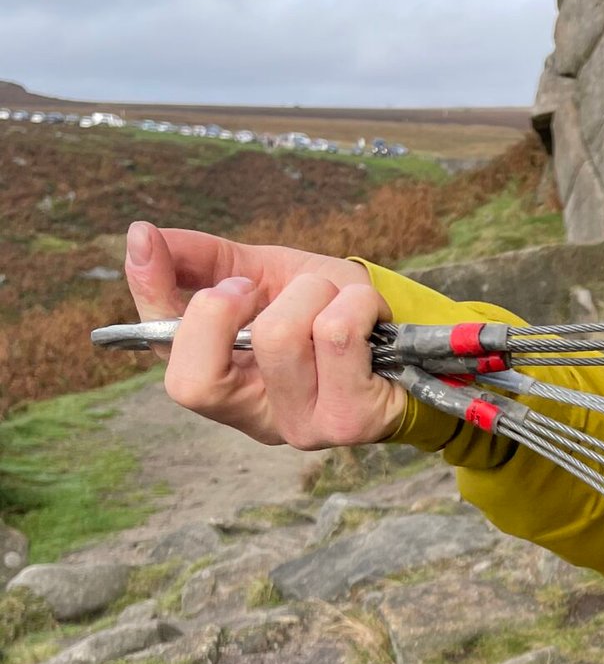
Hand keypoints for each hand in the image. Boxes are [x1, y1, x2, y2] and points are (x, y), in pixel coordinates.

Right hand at [123, 220, 406, 447]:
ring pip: (277, 337)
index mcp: (223, 383)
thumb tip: (140, 236)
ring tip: (334, 301)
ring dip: (311, 292)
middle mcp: (256, 418)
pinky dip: (355, 303)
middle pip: (203, 372)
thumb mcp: (261, 278)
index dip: (150, 296)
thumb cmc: (326, 312)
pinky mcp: (350, 421)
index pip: (167, 357)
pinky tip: (367, 317)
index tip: (146, 240)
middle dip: (234, 301)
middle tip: (260, 287)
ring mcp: (302, 427)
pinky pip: (336, 335)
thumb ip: (202, 262)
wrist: (403, 339)